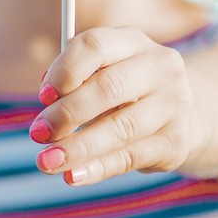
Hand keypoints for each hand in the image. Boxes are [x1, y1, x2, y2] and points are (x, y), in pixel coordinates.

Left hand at [31, 26, 205, 185]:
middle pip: (109, 87)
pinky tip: (72, 176)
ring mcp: (174, 105)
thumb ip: (75, 80)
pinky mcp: (175, 141)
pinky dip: (97, 168)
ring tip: (47, 160)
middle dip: (67, 113)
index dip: (65, 70)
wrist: (180, 117)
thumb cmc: (124, 91)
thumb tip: (48, 101)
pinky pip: (130, 157)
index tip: (43, 96)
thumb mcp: (103, 73)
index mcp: (134, 41)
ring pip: (120, 128)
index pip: (95, 45)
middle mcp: (161, 67)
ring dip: (78, 147)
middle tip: (38, 133)